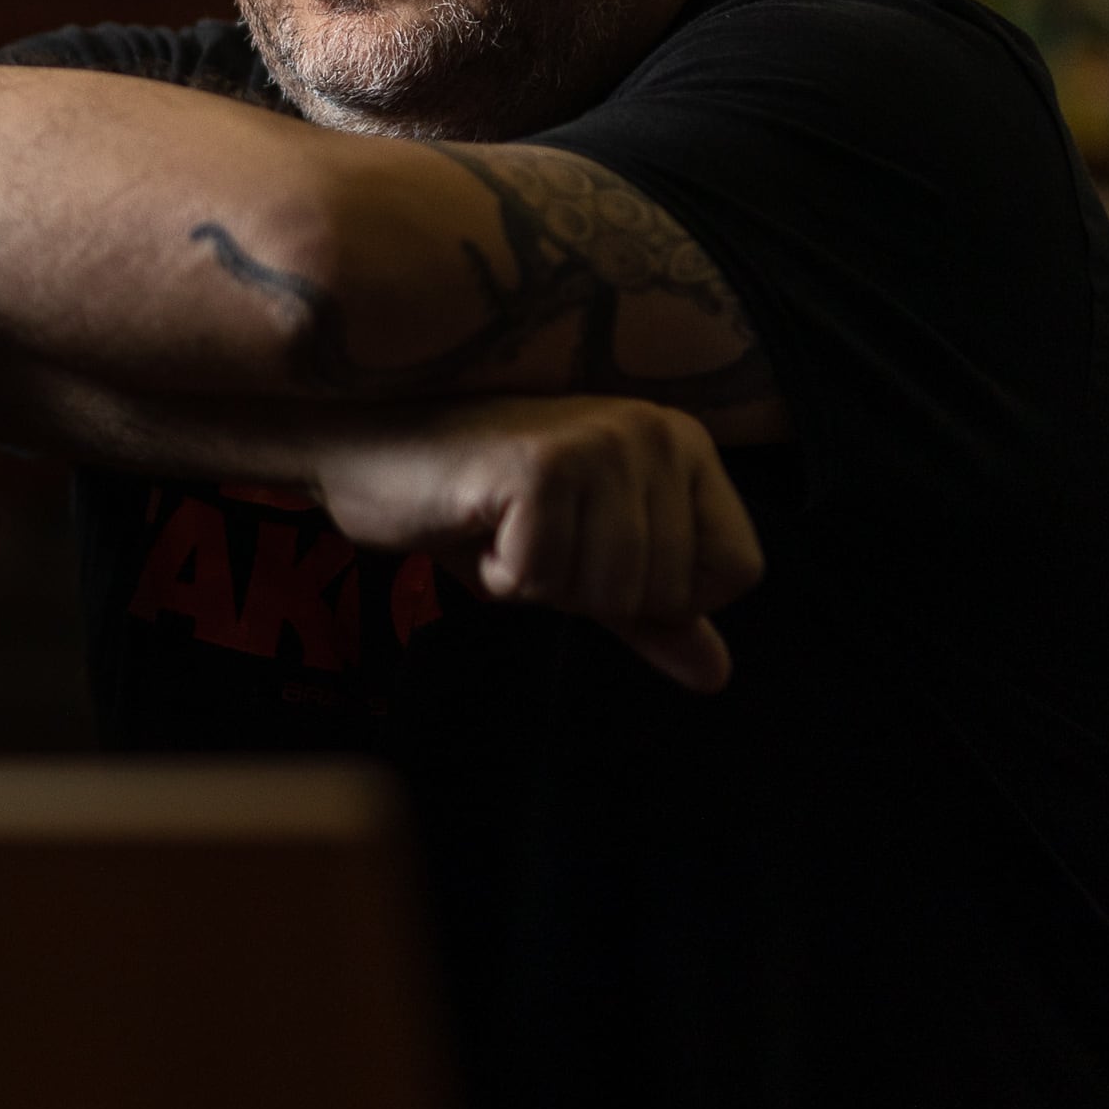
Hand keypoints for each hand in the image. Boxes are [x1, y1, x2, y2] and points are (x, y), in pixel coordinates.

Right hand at [307, 397, 763, 692]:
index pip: (737, 570)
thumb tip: (718, 676)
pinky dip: (501, 575)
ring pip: (609, 590)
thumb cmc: (479, 504)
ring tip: (505, 527)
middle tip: (532, 534)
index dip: (661, 595)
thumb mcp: (580, 562)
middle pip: (667, 590)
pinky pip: (544, 580)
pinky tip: (478, 524)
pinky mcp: (540, 467)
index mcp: (682, 444)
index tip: (591, 550)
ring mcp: (599, 442)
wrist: (370, 452)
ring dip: (541, 584)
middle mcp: (653, 431)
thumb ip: (653, 616)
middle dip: (587, 591)